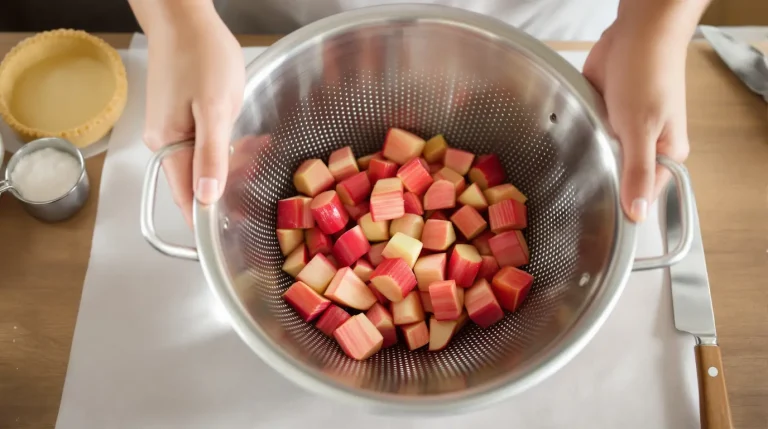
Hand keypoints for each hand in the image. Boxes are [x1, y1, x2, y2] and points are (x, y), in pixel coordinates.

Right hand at [142, 8, 243, 225]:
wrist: (184, 17)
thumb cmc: (201, 56)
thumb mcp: (215, 109)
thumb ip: (210, 156)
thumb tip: (206, 197)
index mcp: (169, 145)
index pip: (185, 198)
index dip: (206, 222)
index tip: (229, 236)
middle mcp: (165, 140)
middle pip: (196, 181)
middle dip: (229, 186)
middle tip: (258, 178)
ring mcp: (171, 126)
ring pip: (204, 161)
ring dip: (232, 162)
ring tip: (258, 149)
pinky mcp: (181, 113)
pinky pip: (204, 142)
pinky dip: (226, 144)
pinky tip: (246, 136)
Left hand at [583, 18, 689, 222]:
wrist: (636, 34)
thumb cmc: (649, 74)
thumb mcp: (643, 129)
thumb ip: (637, 171)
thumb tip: (638, 214)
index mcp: (665, 155)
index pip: (643, 195)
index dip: (623, 208)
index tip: (598, 220)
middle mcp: (645, 146)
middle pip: (620, 178)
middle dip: (600, 180)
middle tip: (573, 195)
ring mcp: (623, 131)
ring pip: (601, 157)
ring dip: (587, 157)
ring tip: (562, 174)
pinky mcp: (604, 116)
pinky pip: (589, 135)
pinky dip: (579, 135)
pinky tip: (564, 144)